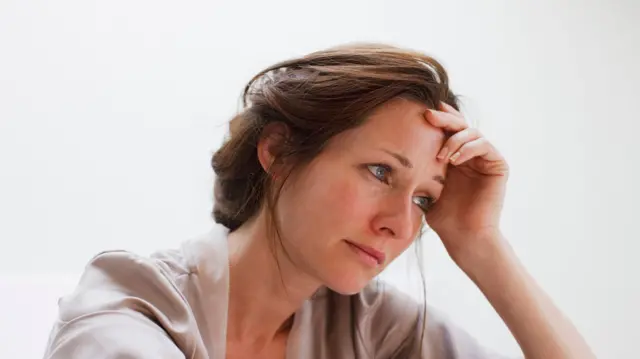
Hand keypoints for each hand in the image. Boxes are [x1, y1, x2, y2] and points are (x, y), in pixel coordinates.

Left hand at [424, 102, 509, 260]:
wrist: (463, 237)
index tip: (419, 111)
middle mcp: (471, 155)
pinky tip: (454, 159)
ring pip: (472, 132)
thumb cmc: (442, 217)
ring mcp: (485, 159)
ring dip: (454, 139)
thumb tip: (393, 150)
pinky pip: (484, 146)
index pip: (447, 129)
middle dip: (444, 119)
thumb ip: (418, 167)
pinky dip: (468, 148)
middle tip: (428, 116)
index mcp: (454, 156)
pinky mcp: (498, 166)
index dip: (437, 118)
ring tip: (440, 155)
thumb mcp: (424, 186)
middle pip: (460, 125)